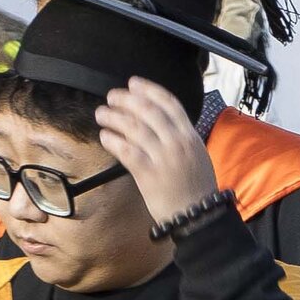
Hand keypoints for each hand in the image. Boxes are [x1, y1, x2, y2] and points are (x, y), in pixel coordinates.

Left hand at [96, 77, 219, 220]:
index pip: (169, 103)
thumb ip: (180, 137)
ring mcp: (163, 157)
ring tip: (102, 113)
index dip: (149, 90)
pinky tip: (105, 136)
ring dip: (113, 117)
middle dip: (126, 99)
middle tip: (112, 96)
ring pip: (133, 127)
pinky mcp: (148, 173)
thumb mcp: (197, 155)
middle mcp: (177, 142)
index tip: (133, 83)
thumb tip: (157, 122)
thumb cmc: (196, 187)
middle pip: (148, 110)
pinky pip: (126, 150)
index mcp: (191, 136)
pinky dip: (112, 140)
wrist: (197, 215)